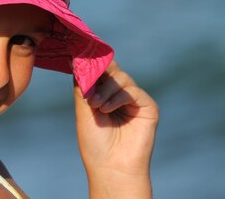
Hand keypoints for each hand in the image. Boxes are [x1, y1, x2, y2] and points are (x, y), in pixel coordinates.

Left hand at [74, 60, 158, 198]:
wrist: (111, 166)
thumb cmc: (94, 141)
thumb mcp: (83, 108)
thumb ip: (83, 84)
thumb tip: (76, 59)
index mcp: (104, 94)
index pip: (99, 71)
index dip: (90, 63)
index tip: (76, 58)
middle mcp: (119, 94)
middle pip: (111, 69)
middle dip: (98, 72)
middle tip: (87, 80)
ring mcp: (134, 100)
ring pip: (120, 78)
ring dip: (105, 89)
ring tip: (95, 106)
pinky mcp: (148, 106)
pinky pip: (132, 90)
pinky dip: (117, 97)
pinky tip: (106, 109)